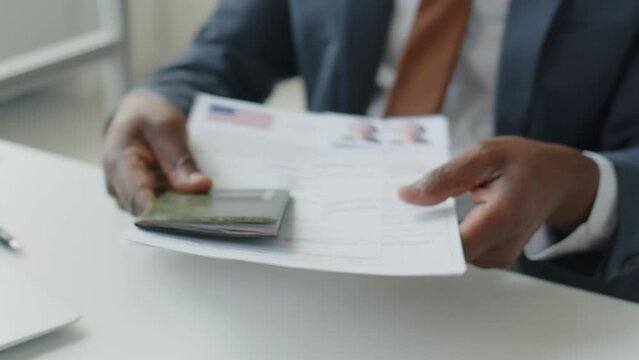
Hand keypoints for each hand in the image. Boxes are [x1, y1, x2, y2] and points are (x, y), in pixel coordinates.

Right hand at [102, 91, 211, 214]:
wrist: (138, 113)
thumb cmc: (148, 116)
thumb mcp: (168, 128)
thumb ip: (181, 160)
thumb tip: (200, 186)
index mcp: (118, 162)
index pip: (137, 199)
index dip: (162, 213)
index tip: (188, 216)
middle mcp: (117, 184)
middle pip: (146, 210)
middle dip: (174, 209)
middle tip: (202, 200)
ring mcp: (126, 193)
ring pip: (153, 212)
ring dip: (175, 206)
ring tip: (196, 193)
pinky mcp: (139, 197)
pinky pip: (158, 207)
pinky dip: (174, 202)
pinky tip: (189, 193)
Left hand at [399, 136, 598, 267]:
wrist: (558, 180)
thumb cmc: (524, 163)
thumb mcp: (484, 155)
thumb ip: (444, 177)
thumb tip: (406, 196)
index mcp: (502, 218)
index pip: (454, 244)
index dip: (423, 237)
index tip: (397, 224)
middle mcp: (502, 246)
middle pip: (448, 252)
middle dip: (422, 232)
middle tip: (396, 215)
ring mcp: (498, 256)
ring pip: (452, 253)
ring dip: (434, 232)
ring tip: (419, 209)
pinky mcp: (493, 256)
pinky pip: (461, 250)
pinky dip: (446, 235)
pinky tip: (436, 216)